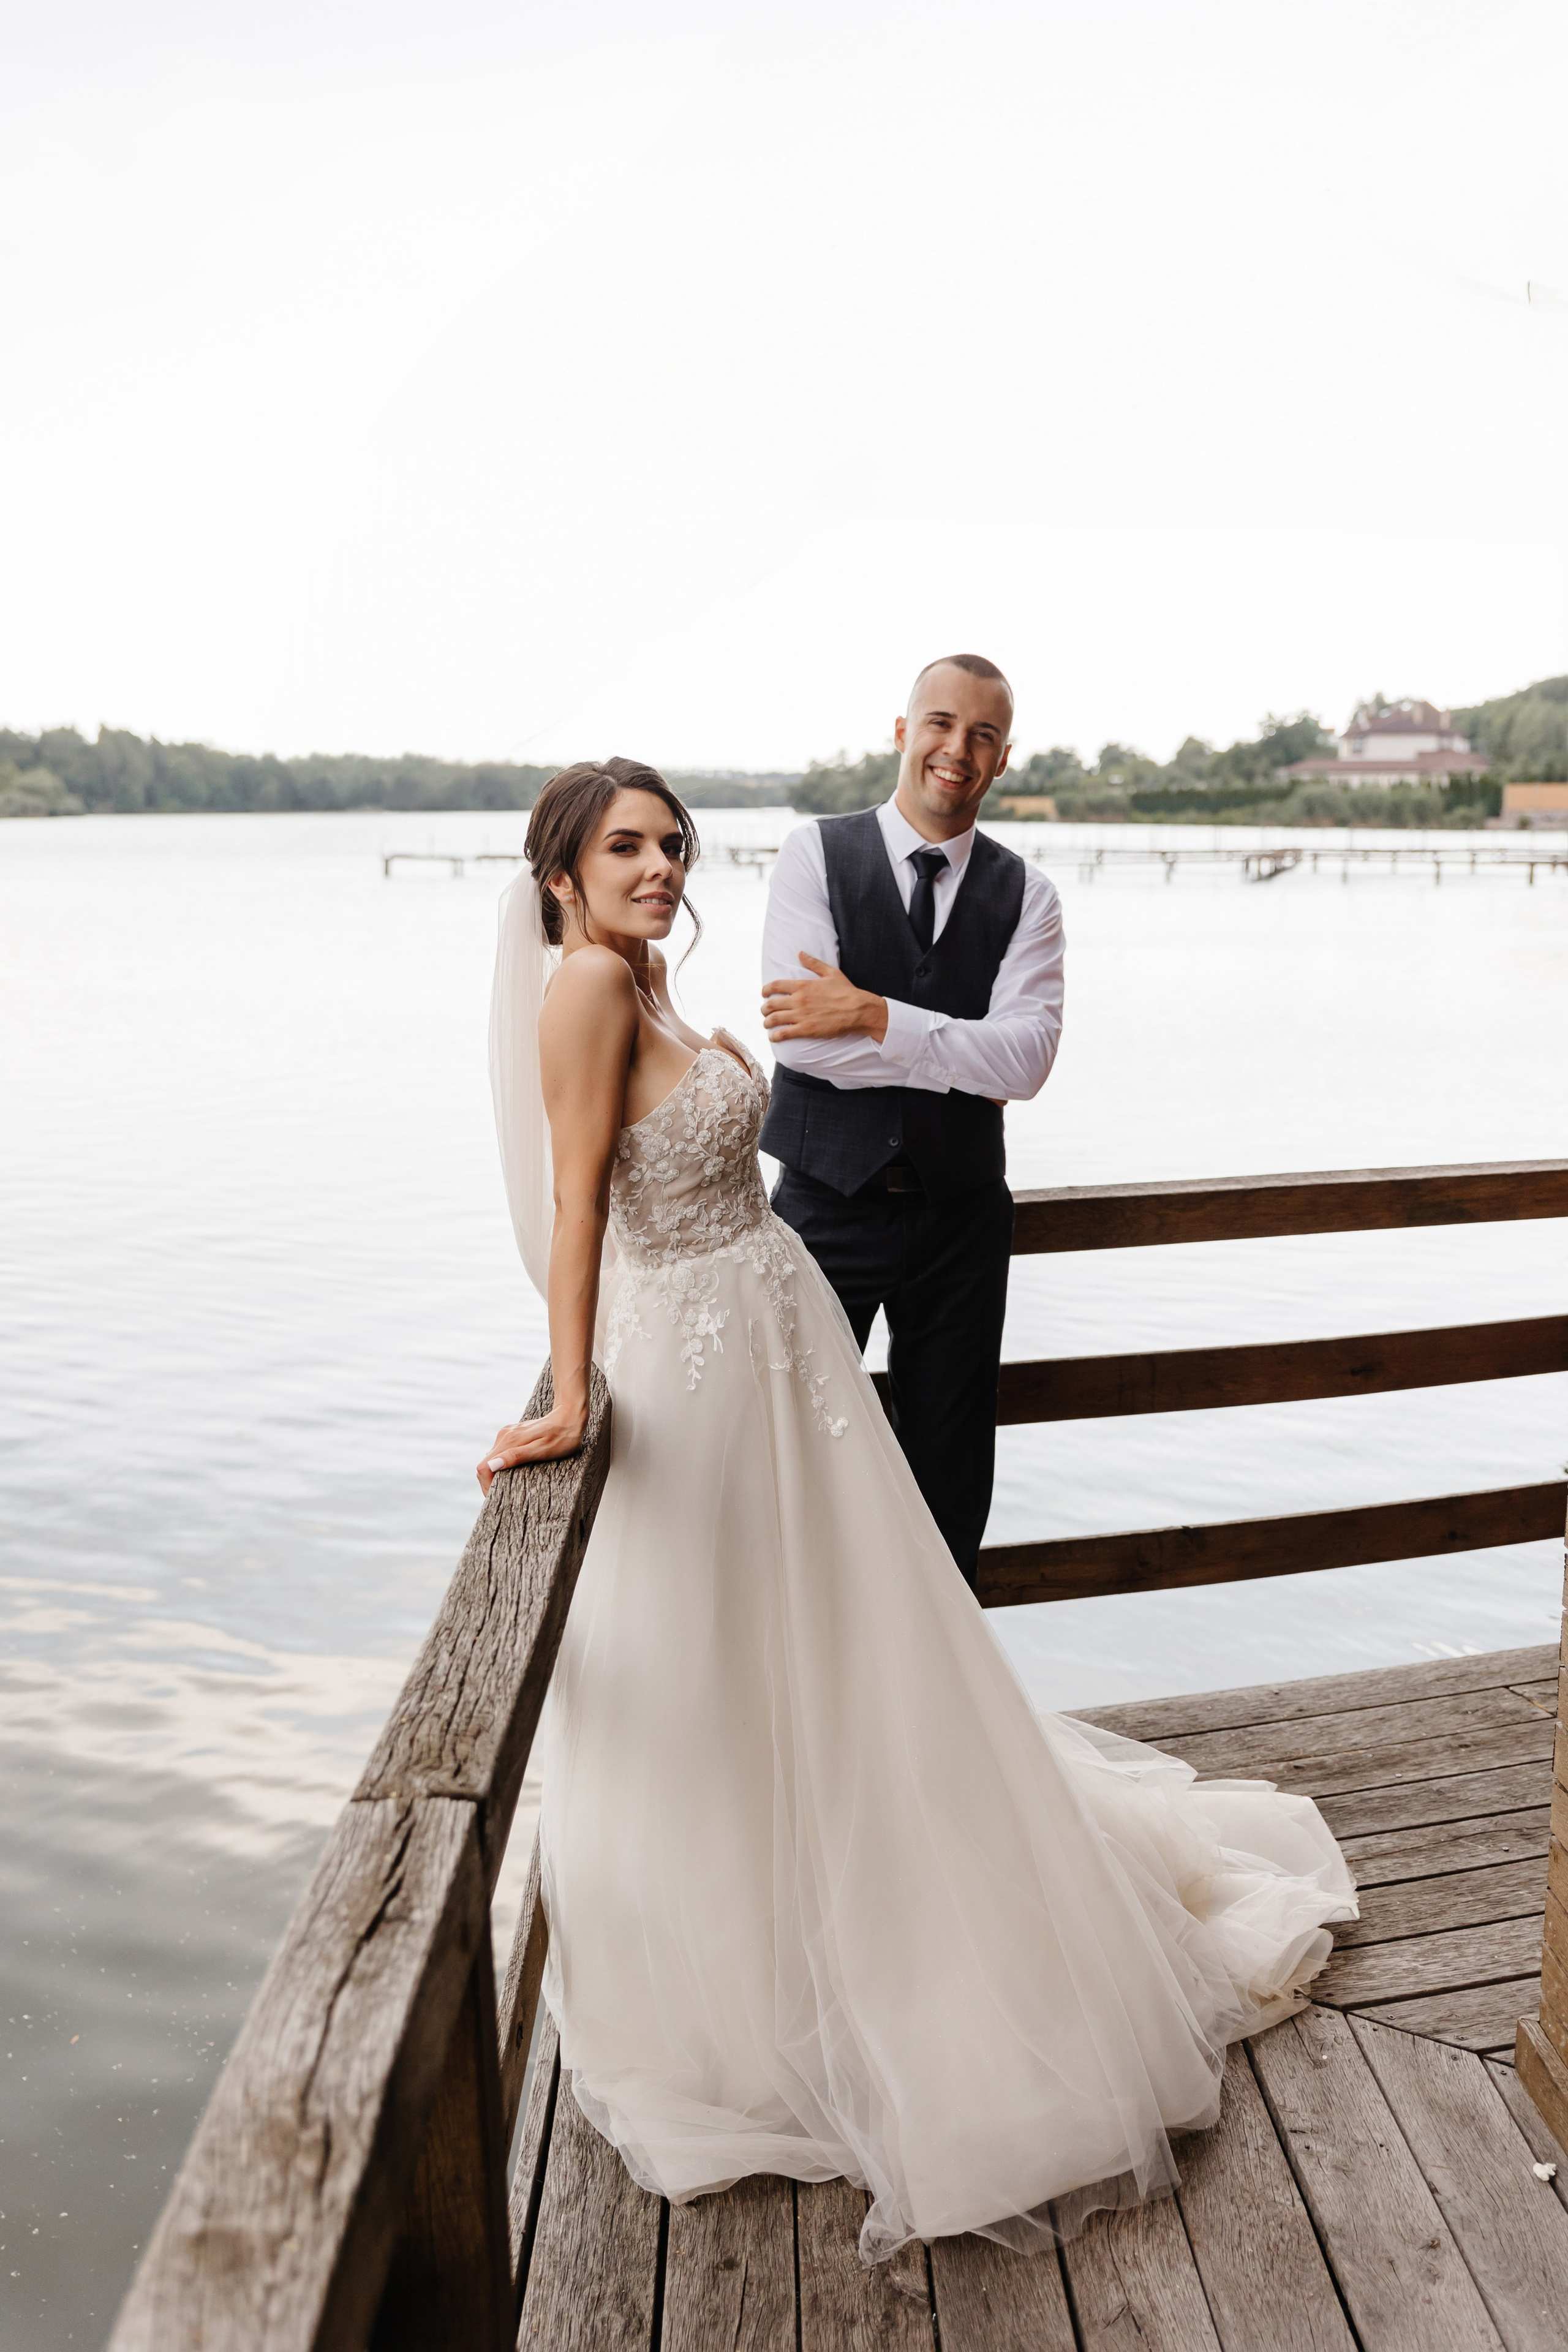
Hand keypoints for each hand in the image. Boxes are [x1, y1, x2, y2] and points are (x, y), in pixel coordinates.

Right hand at [477, 1404, 587, 1491]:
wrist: (570, 1417)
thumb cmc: (561, 1437)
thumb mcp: (542, 1451)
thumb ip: (516, 1456)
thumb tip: (493, 1466)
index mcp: (509, 1441)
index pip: (484, 1467)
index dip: (486, 1485)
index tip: (496, 1495)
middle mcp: (505, 1435)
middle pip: (486, 1463)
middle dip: (491, 1481)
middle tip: (504, 1494)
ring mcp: (508, 1433)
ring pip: (493, 1458)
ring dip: (497, 1473)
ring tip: (511, 1483)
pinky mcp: (514, 1433)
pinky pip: (501, 1452)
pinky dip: (504, 1463)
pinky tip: (517, 1469)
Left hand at [762, 954, 887, 1044]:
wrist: (858, 1010)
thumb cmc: (847, 991)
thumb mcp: (831, 972)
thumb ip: (813, 963)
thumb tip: (800, 953)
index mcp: (803, 985)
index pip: (775, 986)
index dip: (765, 990)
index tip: (764, 994)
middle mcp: (798, 1000)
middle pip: (770, 1004)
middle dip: (764, 1008)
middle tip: (765, 1011)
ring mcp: (801, 1015)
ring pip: (773, 1019)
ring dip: (767, 1022)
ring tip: (767, 1024)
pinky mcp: (806, 1030)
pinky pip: (783, 1033)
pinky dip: (775, 1036)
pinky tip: (774, 1037)